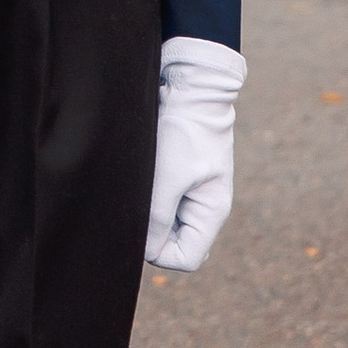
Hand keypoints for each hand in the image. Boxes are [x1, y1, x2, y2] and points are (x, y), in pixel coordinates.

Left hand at [145, 37, 245, 270]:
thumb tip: (145, 251)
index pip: (187, 258)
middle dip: (154, 235)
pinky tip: (139, 181)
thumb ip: (158, 218)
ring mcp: (192, 194)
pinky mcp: (178, 180)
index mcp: (211, 212)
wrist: (190, 89)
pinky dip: (148, 200)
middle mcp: (204, 208)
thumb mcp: (168, 178)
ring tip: (138, 189)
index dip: (160, 252)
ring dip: (148, 215)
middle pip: (177, 245)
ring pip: (166, 226)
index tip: (141, 228)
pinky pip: (162, 205)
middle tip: (136, 206)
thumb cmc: (184, 131)